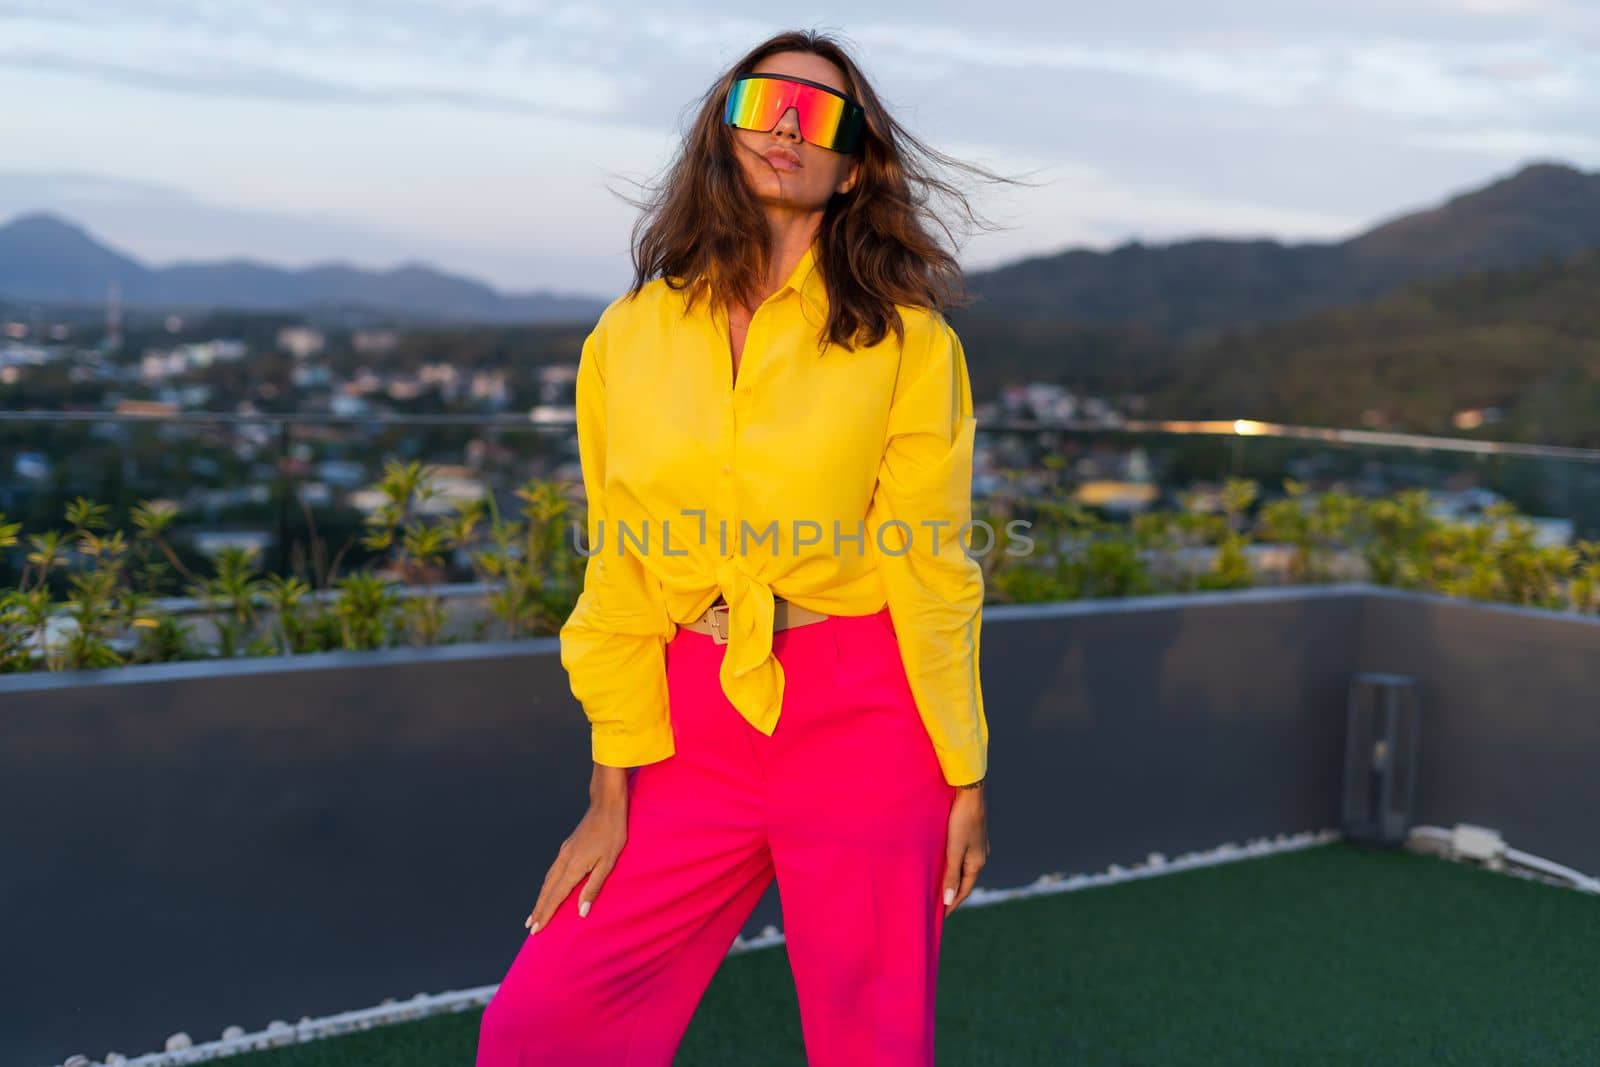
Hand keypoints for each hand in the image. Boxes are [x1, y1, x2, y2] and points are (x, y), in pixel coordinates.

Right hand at [525, 789, 628, 934]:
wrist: (606, 806)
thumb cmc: (612, 834)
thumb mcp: (608, 863)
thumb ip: (593, 888)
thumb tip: (581, 912)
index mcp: (573, 867)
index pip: (556, 896)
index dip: (546, 914)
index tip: (536, 929)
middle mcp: (564, 860)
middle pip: (547, 890)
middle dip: (538, 909)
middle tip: (530, 927)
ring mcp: (564, 852)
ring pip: (547, 880)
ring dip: (540, 898)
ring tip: (534, 913)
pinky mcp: (567, 847)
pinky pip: (552, 871)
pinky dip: (546, 885)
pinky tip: (548, 888)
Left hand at [941, 781, 988, 915]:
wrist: (970, 793)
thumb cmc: (961, 820)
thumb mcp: (954, 849)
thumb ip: (951, 875)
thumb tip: (949, 900)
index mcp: (977, 862)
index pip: (964, 890)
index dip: (953, 903)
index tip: (941, 915)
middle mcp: (980, 856)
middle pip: (965, 881)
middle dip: (953, 893)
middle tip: (937, 905)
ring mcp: (976, 845)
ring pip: (963, 868)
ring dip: (952, 878)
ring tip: (938, 886)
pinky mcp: (971, 835)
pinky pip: (961, 857)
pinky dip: (952, 865)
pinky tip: (943, 864)